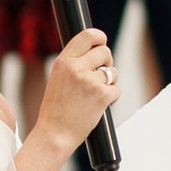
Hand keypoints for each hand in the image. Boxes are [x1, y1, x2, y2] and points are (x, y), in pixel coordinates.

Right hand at [41, 25, 117, 150]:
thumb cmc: (56, 109)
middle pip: (105, 52)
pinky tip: (98, 106)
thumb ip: (74, 63)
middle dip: (107, 63)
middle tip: (99, 76)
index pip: (87, 36)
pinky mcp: (102, 95)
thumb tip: (96, 50)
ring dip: (109, 82)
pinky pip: (116, 90)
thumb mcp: (58, 78)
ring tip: (95, 95)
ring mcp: (90, 81)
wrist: (54, 134)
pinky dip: (111, 98)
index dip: (99, 37)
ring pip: (113, 72)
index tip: (102, 42)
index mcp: (63, 61)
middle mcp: (76, 68)